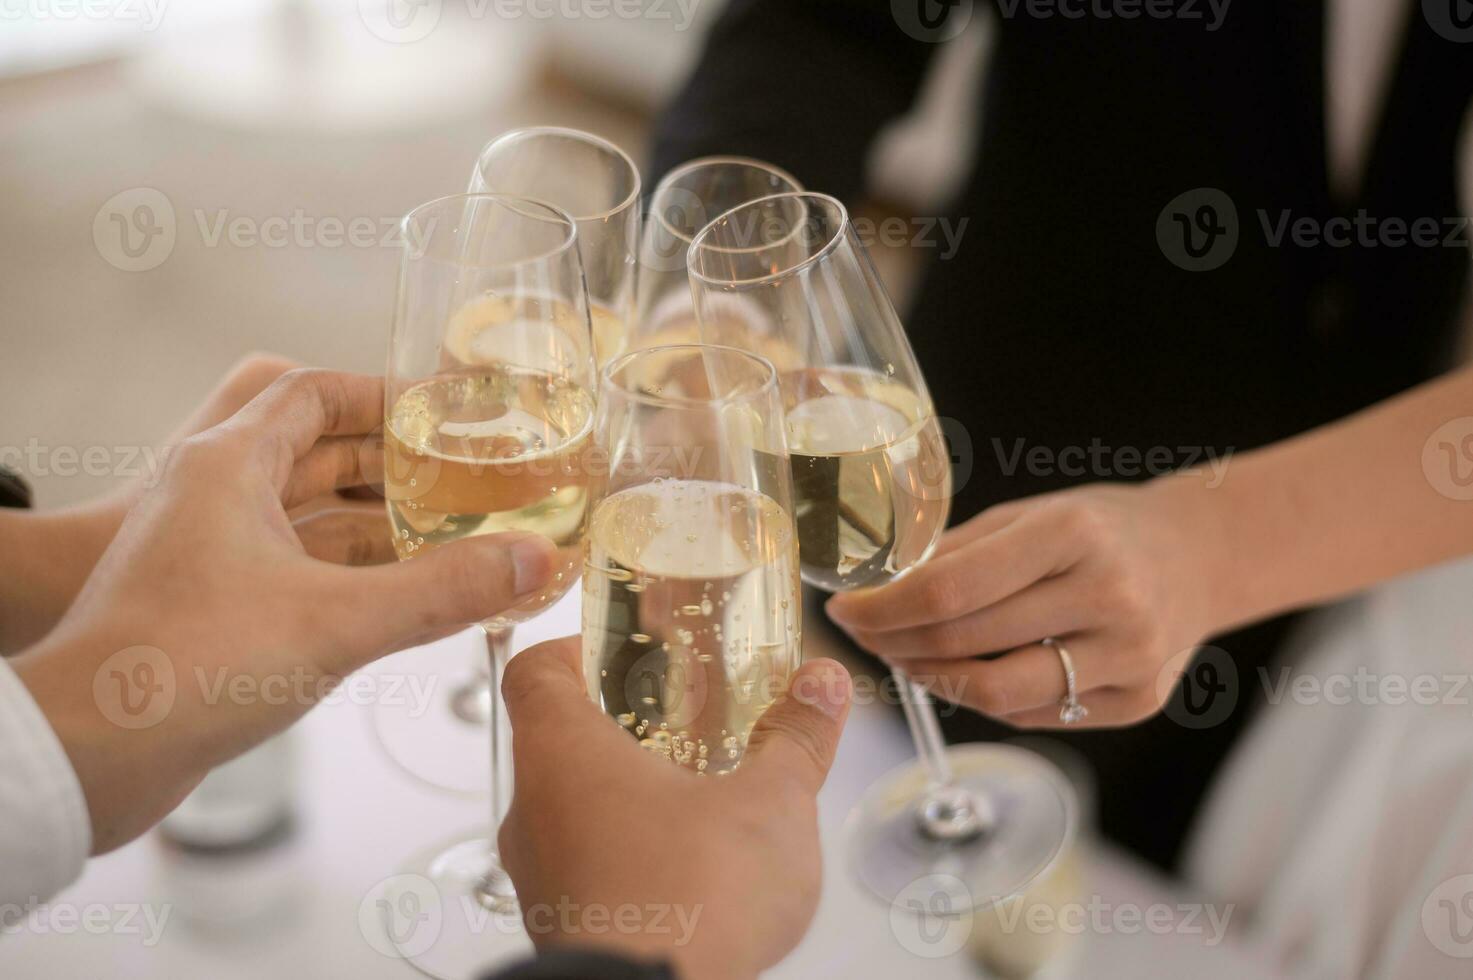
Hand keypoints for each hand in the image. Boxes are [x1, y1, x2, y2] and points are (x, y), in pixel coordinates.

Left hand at [13, 370, 557, 851]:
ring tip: (458, 536)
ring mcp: (210, 553)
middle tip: (473, 479)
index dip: (387, 397)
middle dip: (400, 467)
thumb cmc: (184, 666)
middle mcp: (214, 496)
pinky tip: (406, 596)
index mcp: (229, 466)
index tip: (449, 414)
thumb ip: (443, 589)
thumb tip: (531, 560)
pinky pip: (298, 567)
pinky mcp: (212, 607)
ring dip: (381, 525)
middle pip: (321, 455)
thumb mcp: (337, 619)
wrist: (87, 753)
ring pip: (312, 517)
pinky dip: (353, 572)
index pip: (315, 395)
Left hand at [498, 638, 852, 979]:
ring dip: (623, 795)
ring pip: (567, 811)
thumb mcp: (770, 805)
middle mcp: (534, 812)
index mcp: (564, 755)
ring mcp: (540, 878)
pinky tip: (686, 869)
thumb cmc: (692, 903)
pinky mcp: (561, 930)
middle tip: (678, 720)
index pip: (534, 672)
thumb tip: (820, 687)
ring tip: (694, 796)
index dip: (572, 648)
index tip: (616, 647)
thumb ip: (796, 739)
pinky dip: (626, 856)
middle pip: (553, 741)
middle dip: (619, 726)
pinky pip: (583, 871)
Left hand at [825, 478, 1221, 726]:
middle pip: (965, 643)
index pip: (951, 588)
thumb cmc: (1097, 530)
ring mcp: (1130, 657)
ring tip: (905, 658)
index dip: (883, 607)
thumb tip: (875, 592)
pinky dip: (984, 698)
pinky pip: (1034, 715)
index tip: (843, 609)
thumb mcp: (1029, 515)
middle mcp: (1109, 597)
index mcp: (1073, 534)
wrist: (1199, 557)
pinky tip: (964, 673)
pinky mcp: (1138, 703)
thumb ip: (958, 553)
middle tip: (863, 635)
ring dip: (932, 680)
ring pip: (995, 694)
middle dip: (894, 643)